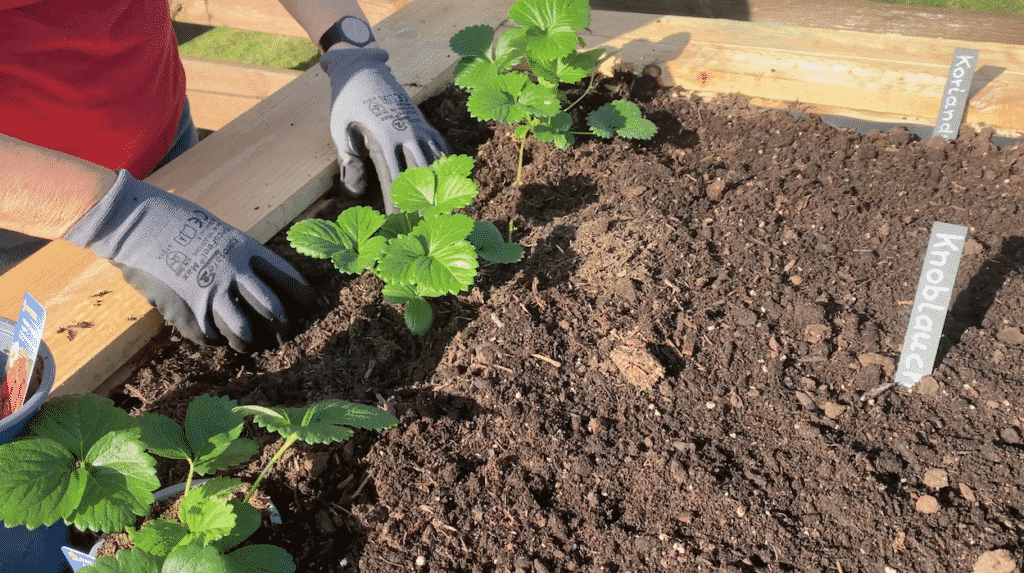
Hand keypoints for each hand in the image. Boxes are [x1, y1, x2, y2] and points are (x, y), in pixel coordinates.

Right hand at [64, 171, 314, 351]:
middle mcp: (233, 274)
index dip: (303, 296)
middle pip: (272, 310)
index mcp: (245, 250)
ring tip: (248, 343)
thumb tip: (256, 280)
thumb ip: (239, 257)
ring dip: (249, 341)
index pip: (287, 278)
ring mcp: (209, 295)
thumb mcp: (219, 233)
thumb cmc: (177, 222)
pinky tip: (214, 337)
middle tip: (284, 334)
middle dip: (283, 327)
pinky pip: (209, 337)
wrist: (134, 224)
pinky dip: (214, 340)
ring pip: (243, 332)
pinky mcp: (185, 312)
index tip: (311, 307)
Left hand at [321, 47, 449, 213]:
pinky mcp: (424, 123)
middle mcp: (407, 133)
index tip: (399, 222)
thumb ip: (348, 161)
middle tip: (424, 223)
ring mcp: (418, 127)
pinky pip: (440, 145)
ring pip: (435, 160)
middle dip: (423, 199)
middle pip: (420, 173)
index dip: (398, 202)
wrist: (364, 70)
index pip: (395, 178)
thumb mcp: (340, 130)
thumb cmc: (348, 103)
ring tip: (440, 208)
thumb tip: (356, 192)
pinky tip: (446, 180)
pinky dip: (445, 163)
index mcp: (384, 137)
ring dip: (438, 184)